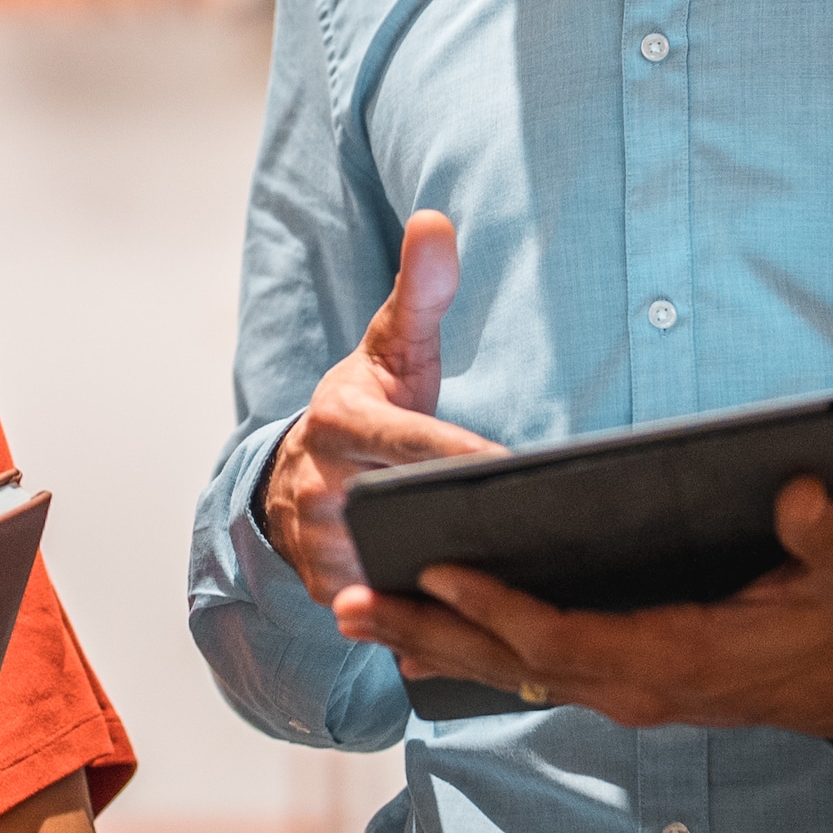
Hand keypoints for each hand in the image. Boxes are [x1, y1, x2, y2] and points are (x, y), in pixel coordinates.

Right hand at [260, 211, 498, 609]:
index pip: (408, 440)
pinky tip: (486, 613)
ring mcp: (318, 544)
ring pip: (396, 567)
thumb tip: (437, 219)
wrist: (295, 472)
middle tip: (537, 529)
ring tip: (524, 579)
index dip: (460, 453)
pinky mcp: (327, 589)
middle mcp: (318, 486)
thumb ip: (421, 290)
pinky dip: (431, 614)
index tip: (510, 463)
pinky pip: (386, 606)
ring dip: (453, 576)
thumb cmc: (366, 402)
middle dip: (465, 521)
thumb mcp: (390, 346)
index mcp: (339, 420)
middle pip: (406, 510)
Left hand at [335, 474, 832, 747]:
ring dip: (431, 641)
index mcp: (676, 659)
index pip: (567, 638)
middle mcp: (634, 687)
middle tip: (348, 602)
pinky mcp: (619, 683)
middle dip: (429, 628)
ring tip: (355, 613)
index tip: (440, 570)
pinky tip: (415, 636)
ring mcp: (622, 691)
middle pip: (512, 661)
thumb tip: (794, 494)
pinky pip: (528, 671)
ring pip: (509, 670)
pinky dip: (469, 652)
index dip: (501, 607)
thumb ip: (824, 537)